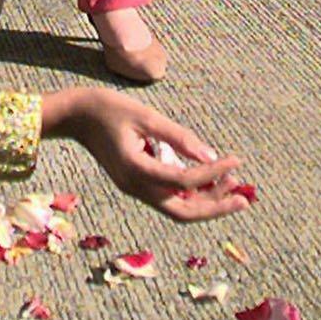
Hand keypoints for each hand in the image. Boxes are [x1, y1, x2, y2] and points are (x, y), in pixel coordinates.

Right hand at [41, 86, 249, 221]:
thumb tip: (211, 156)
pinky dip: (190, 193)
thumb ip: (178, 137)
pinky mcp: (135, 184)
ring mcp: (134, 189)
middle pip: (183, 211)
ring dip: (205, 200)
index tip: (235, 161)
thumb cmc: (109, 108)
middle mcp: (136, 187)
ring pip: (176, 207)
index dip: (213, 173)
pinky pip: (167, 197)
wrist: (75, 114)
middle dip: (216, 207)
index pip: (185, 180)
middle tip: (245, 197)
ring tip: (231, 185)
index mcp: (137, 170)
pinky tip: (207, 180)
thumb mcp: (146, 115)